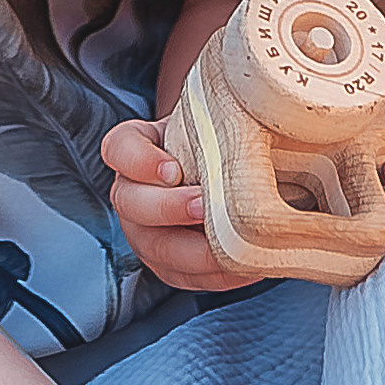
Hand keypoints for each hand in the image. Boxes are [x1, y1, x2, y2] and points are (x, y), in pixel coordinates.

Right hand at [105, 117, 260, 292]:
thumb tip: (265, 108)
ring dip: (194, 252)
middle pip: (131, 204)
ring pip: (155, 249)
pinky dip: (215, 275)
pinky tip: (247, 265)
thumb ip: (223, 114)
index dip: (139, 162)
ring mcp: (145, 232)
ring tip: (233, 246)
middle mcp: (131, 192)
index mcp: (136, 149)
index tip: (173, 168)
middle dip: (168, 208)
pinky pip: (184, 277)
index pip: (119, 149)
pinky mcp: (167, 265)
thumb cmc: (220, 138)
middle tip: (205, 206)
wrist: (229, 169)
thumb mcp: (215, 119)